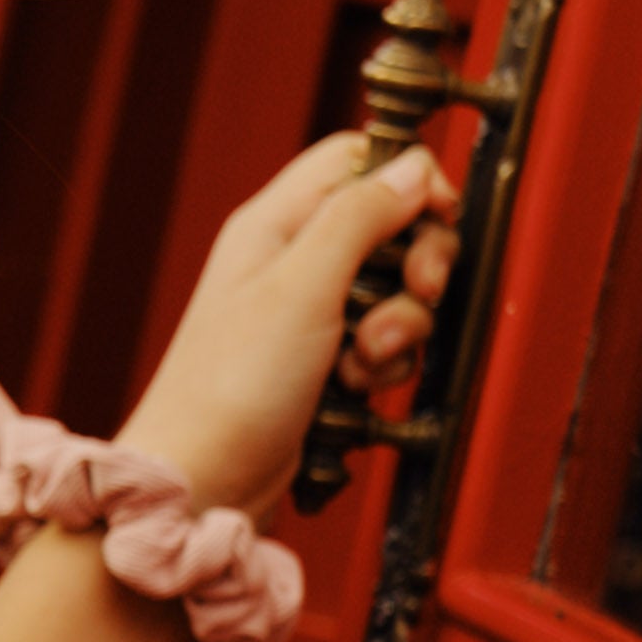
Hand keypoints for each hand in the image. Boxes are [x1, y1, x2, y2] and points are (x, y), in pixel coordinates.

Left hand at [121, 130, 459, 523]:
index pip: (357, 161)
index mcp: (276, 223)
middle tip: (418, 293)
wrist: (202, 480)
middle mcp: (292, 260)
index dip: (410, 182)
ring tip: (362, 360)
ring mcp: (309, 313)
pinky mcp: (324, 362)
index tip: (439, 219)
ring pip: (395, 292)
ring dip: (399, 327)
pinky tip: (353, 388)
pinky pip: (382, 345)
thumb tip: (414, 168)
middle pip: (391, 227)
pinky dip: (382, 366)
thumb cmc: (230, 387)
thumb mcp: (302, 286)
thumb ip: (359, 219)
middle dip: (418, 265)